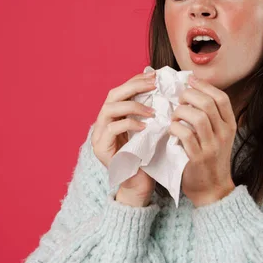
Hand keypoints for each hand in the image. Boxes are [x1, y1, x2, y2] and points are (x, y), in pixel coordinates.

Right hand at [91, 70, 156, 205]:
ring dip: (133, 105)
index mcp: (113, 116)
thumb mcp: (150, 129)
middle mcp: (102, 123)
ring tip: (152, 111)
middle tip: (154, 84)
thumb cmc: (147, 158)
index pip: (121, 90)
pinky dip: (129, 123)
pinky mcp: (101, 148)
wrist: (139, 186)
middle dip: (134, 86)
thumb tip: (163, 89)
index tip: (154, 76)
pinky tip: (145, 126)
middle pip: (112, 95)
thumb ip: (150, 112)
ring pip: (110, 108)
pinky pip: (112, 128)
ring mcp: (99, 135)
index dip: (136, 80)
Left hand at [169, 75, 236, 206]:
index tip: (190, 80)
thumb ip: (210, 116)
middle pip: (208, 103)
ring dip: (181, 111)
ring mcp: (212, 147)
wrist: (212, 189)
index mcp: (230, 125)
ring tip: (174, 116)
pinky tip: (171, 130)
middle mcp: (224, 134)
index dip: (204, 85)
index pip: (221, 97)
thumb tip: (192, 89)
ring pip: (197, 117)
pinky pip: (185, 135)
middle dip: (189, 95)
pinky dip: (175, 128)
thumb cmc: (210, 158)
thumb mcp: (218, 136)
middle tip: (179, 99)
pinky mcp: (198, 158)